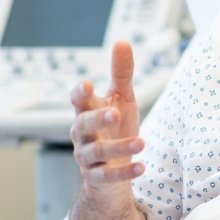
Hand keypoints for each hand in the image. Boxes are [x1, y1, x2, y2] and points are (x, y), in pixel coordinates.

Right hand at [70, 41, 144, 195]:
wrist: (111, 168)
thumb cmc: (115, 128)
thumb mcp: (122, 99)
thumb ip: (121, 73)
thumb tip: (122, 42)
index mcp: (87, 112)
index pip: (78, 101)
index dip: (80, 94)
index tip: (87, 85)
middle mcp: (83, 134)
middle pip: (82, 125)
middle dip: (97, 119)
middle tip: (114, 112)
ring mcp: (88, 157)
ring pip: (95, 152)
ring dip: (117, 147)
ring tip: (141, 142)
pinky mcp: (97, 177)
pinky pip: (107, 176)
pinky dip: (124, 172)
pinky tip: (142, 167)